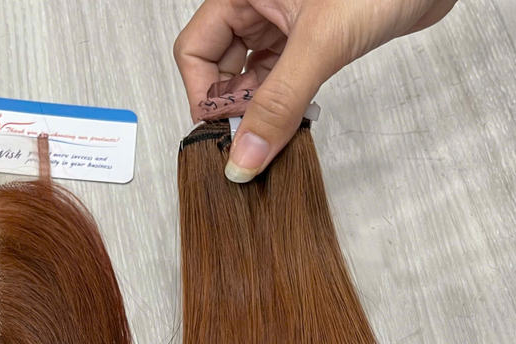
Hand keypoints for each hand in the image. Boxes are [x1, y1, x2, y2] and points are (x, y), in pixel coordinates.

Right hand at [174, 0, 457, 180]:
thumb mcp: (321, 44)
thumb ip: (280, 104)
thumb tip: (245, 156)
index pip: (194, 49)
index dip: (204, 93)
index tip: (224, 131)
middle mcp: (257, 3)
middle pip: (219, 65)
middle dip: (231, 105)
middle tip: (252, 138)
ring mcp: (284, 20)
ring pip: (251, 73)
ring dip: (258, 108)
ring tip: (276, 132)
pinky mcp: (312, 37)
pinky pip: (280, 76)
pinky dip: (283, 102)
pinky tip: (294, 119)